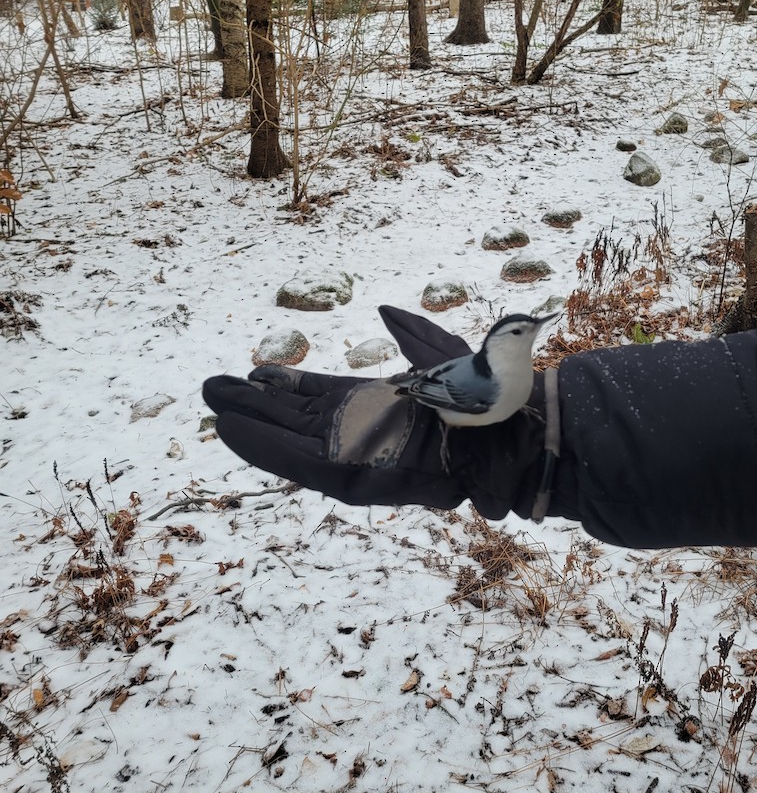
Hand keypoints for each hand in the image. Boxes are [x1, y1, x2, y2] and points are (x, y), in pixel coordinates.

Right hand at [202, 307, 551, 520]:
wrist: (508, 432)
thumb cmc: (485, 397)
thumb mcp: (442, 357)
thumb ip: (412, 335)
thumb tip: (385, 311)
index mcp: (378, 406)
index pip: (318, 397)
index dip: (285, 386)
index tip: (253, 373)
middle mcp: (360, 433)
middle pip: (294, 419)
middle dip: (253, 405)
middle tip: (211, 389)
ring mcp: (355, 457)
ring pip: (288, 441)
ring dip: (249, 426)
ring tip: (211, 409)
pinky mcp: (354, 480)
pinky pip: (300, 466)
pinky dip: (264, 449)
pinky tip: (233, 431)